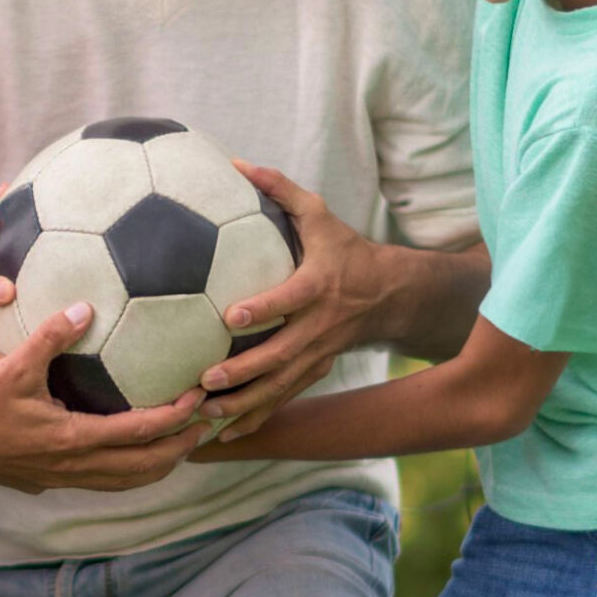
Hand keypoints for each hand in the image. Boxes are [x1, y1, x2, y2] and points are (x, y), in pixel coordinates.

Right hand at [0, 302, 205, 492]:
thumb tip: (83, 307)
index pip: (140, 431)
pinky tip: (141, 452)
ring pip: (132, 478)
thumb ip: (49, 337)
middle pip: (148, 464)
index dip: (175, 415)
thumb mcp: (12, 367)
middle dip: (183, 444)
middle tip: (209, 420)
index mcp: (74, 438)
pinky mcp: (60, 479)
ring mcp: (70, 476)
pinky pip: (113, 480)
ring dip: (164, 461)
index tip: (198, 394)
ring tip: (186, 439)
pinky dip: (137, 469)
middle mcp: (79, 465)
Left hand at [193, 162, 388, 437]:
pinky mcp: (315, 371)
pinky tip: (222, 432)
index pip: (290, 299)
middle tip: (206, 379)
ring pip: (281, 386)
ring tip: (206, 413)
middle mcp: (319, 326)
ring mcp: (318, 354)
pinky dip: (256, 417)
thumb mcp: (319, 214)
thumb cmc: (344, 249)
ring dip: (245, 404)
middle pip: (281, 355)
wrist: (389, 294)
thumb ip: (280, 189)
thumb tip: (237, 163)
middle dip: (245, 371)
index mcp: (318, 286)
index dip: (264, 308)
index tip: (231, 315)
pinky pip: (284, 399)